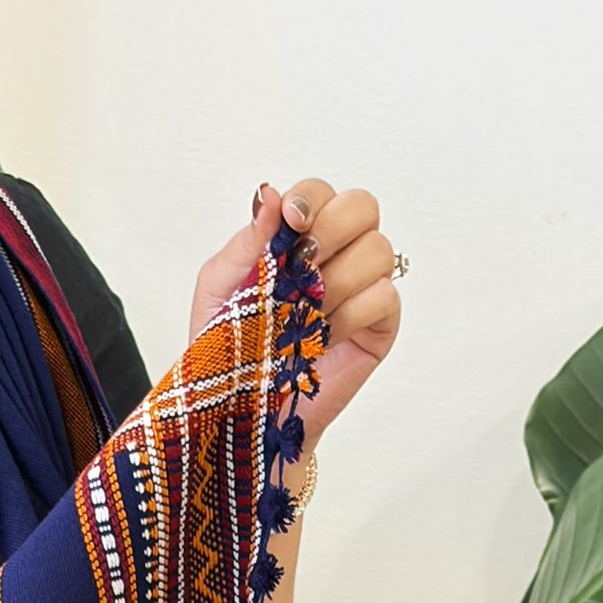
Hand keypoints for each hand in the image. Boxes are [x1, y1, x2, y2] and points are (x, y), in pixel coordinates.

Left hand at [190, 179, 401, 447]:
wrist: (239, 408)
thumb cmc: (229, 347)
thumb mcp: (219, 286)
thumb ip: (247, 241)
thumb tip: (270, 195)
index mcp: (298, 238)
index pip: (323, 193)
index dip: (311, 198)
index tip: (292, 221)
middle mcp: (336, 255)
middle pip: (364, 207)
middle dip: (332, 228)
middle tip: (303, 264)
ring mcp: (361, 289)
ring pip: (379, 251)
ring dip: (336, 280)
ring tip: (304, 314)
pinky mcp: (378, 327)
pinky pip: (383, 298)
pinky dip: (349, 315)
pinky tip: (322, 336)